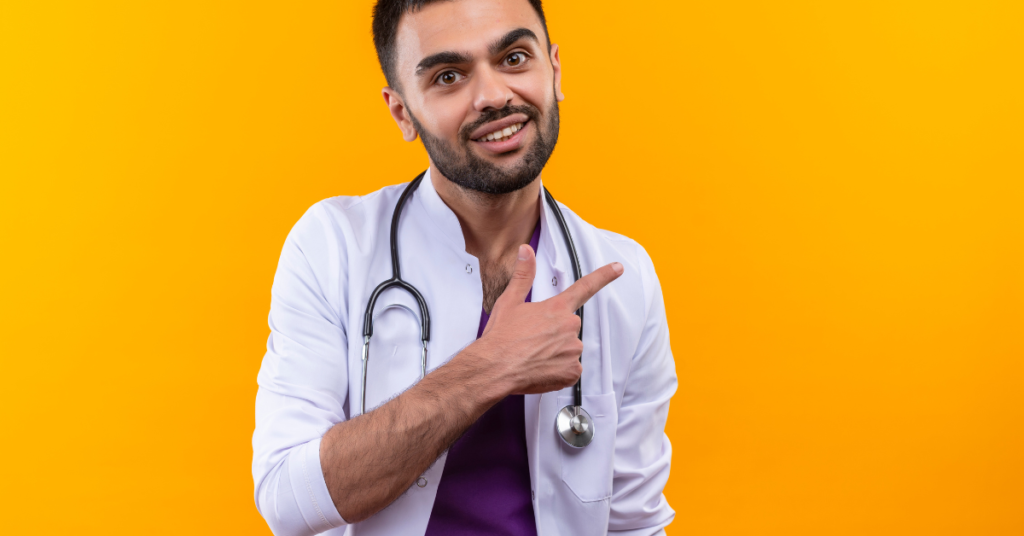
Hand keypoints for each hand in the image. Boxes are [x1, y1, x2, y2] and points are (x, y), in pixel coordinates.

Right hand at [476, 244, 623, 394]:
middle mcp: (569, 326)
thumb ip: (523, 275)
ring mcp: (573, 350)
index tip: (617, 268)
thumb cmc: (501, 338)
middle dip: (555, 332)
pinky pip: (571, 369)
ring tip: (534, 355)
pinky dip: (559, 370)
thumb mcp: (510, 301)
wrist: (495, 369)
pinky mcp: (572, 371)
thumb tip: (525, 251)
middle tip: (533, 339)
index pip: (585, 287)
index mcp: (556, 308)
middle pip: (570, 326)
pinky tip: (541, 368)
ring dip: (556, 352)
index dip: (604, 276)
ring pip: (570, 348)